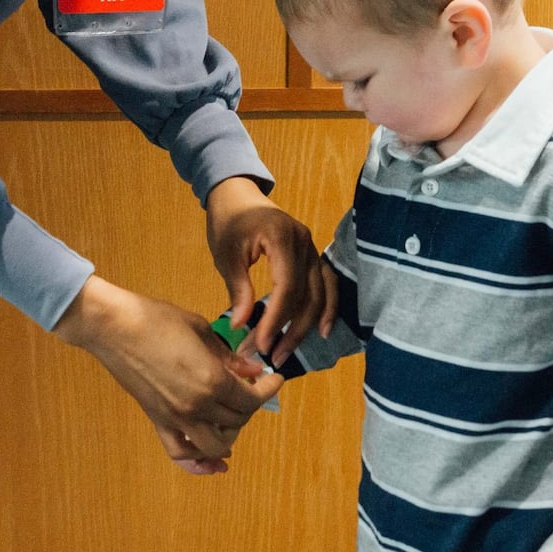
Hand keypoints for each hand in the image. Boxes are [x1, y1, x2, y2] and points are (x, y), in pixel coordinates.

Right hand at [54, 276, 283, 471]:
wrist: (113, 327)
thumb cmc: (156, 318)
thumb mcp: (201, 330)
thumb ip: (229, 357)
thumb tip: (252, 372)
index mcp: (212, 380)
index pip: (252, 399)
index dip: (268, 390)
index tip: (274, 380)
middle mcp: (197, 406)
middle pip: (237, 422)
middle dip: (250, 406)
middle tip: (250, 389)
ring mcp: (175, 417)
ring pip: (215, 446)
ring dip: (230, 435)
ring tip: (232, 417)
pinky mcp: (157, 421)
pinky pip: (180, 453)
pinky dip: (198, 463)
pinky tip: (211, 462)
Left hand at [204, 176, 326, 366]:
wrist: (237, 195)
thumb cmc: (227, 222)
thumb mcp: (227, 255)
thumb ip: (238, 288)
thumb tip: (241, 326)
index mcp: (283, 238)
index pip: (287, 287)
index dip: (276, 319)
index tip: (260, 344)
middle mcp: (305, 243)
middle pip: (307, 295)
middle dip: (289, 330)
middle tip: (270, 356)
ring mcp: (313, 248)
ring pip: (319, 294)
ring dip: (305, 326)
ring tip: (287, 352)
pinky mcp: (313, 256)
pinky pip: (325, 285)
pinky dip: (326, 307)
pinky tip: (321, 330)